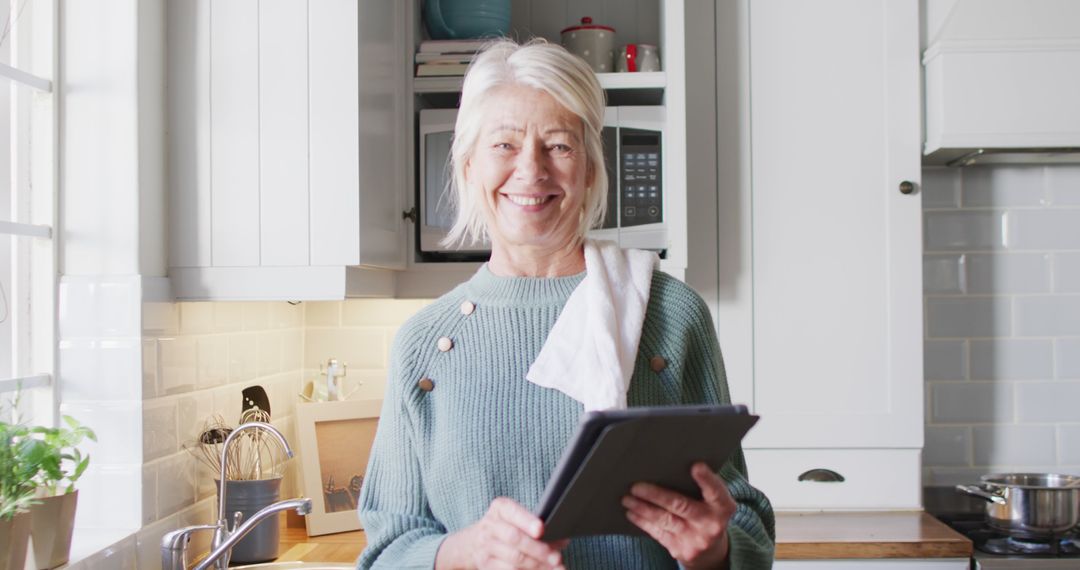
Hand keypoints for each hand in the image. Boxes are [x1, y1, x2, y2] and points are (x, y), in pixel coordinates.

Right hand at [436, 497, 568, 569]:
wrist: (475, 542)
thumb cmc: (509, 527)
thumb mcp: (519, 519)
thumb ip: (539, 526)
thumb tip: (563, 538)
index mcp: (500, 508)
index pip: (512, 511)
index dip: (526, 520)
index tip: (541, 529)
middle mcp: (490, 526)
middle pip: (514, 538)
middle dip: (538, 549)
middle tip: (556, 558)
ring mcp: (486, 547)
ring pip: (513, 559)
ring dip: (537, 566)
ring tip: (555, 568)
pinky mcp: (485, 565)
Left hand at [622, 462, 735, 568]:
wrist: (711, 552)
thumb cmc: (709, 515)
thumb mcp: (715, 502)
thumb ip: (704, 486)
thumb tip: (674, 465)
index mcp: (723, 507)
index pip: (716, 491)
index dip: (706, 479)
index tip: (696, 466)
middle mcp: (710, 524)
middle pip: (681, 506)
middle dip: (656, 495)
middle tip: (636, 486)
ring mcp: (694, 539)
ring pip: (665, 520)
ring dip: (643, 508)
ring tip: (628, 498)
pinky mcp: (680, 550)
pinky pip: (658, 533)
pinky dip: (643, 521)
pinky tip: (632, 513)